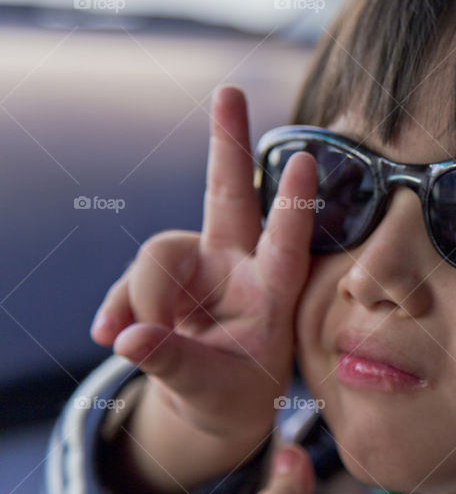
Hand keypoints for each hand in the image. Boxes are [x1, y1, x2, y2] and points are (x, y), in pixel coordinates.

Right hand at [90, 86, 318, 489]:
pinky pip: (130, 279)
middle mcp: (238, 265)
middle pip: (231, 194)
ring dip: (141, 299)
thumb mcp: (213, 389)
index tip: (305, 159)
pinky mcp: (164, 275)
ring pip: (157, 255)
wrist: (212, 402)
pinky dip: (118, 306)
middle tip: (229, 91)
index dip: (292, 204)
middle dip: (227, 142)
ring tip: (140, 342)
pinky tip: (112, 336)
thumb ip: (175, 364)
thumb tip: (128, 338)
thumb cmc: (233, 392)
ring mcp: (199, 264)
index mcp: (272, 293)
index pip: (286, 244)